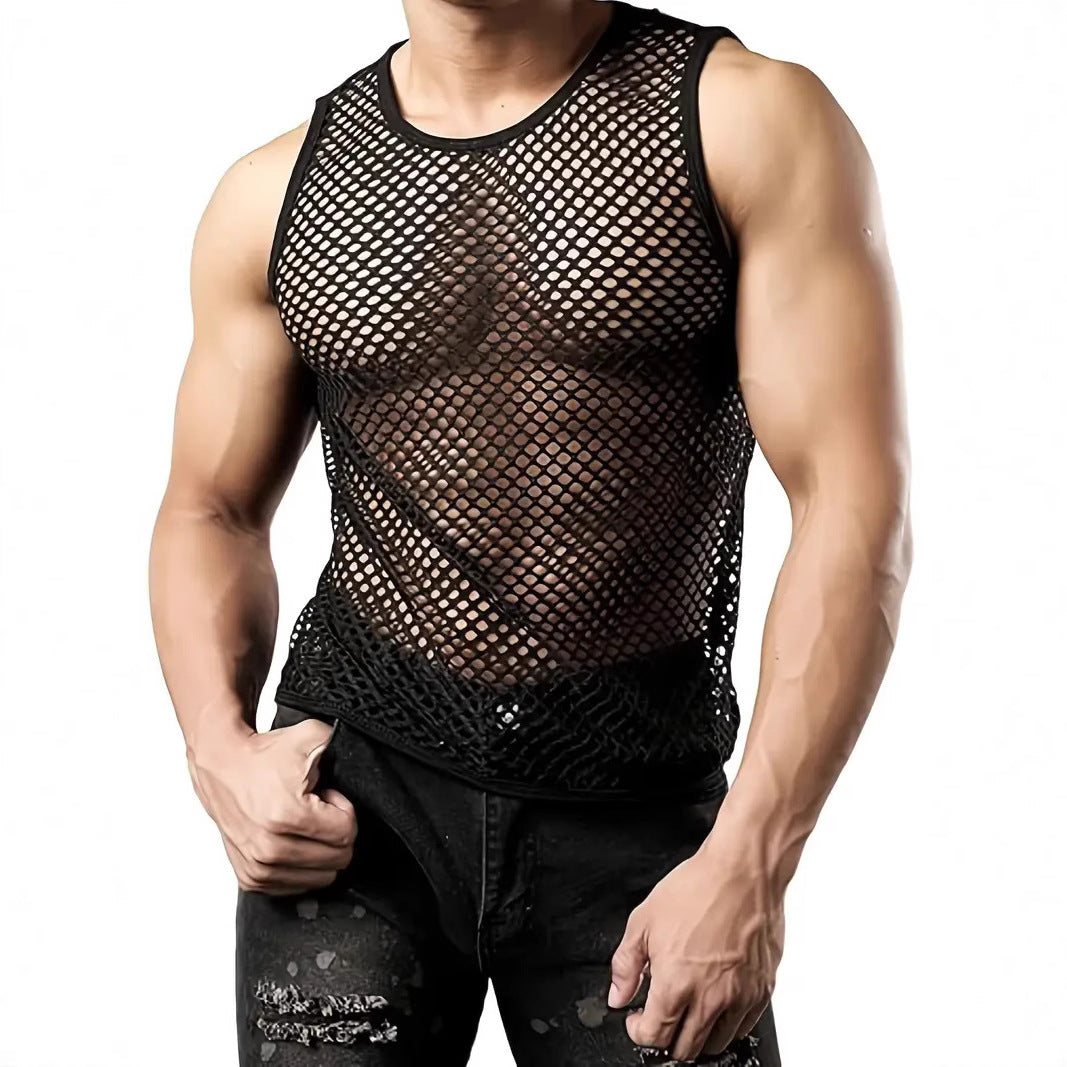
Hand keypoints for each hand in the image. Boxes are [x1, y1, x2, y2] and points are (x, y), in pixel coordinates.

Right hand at [187, 717, 357, 894]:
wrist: (221, 765)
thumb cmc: (263, 755)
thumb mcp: (311, 735)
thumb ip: (342, 744)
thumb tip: (362, 761)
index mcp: (287, 816)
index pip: (347, 834)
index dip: (344, 810)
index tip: (329, 797)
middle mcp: (269, 848)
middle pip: (338, 859)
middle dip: (334, 831)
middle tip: (317, 810)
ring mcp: (258, 867)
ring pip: (321, 878)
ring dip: (319, 849)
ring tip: (303, 824)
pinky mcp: (251, 878)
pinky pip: (297, 887)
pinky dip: (302, 866)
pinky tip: (291, 839)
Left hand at [608, 840, 783, 1060]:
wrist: (743, 871)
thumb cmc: (697, 888)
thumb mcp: (644, 920)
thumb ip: (626, 964)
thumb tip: (618, 995)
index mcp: (676, 983)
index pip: (654, 1036)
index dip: (639, 1031)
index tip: (638, 1018)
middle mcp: (710, 998)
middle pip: (684, 1049)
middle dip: (666, 1037)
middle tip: (662, 1015)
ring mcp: (740, 998)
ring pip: (716, 1045)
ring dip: (697, 1035)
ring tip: (688, 1010)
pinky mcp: (762, 991)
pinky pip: (744, 1028)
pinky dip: (727, 1025)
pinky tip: (716, 1002)